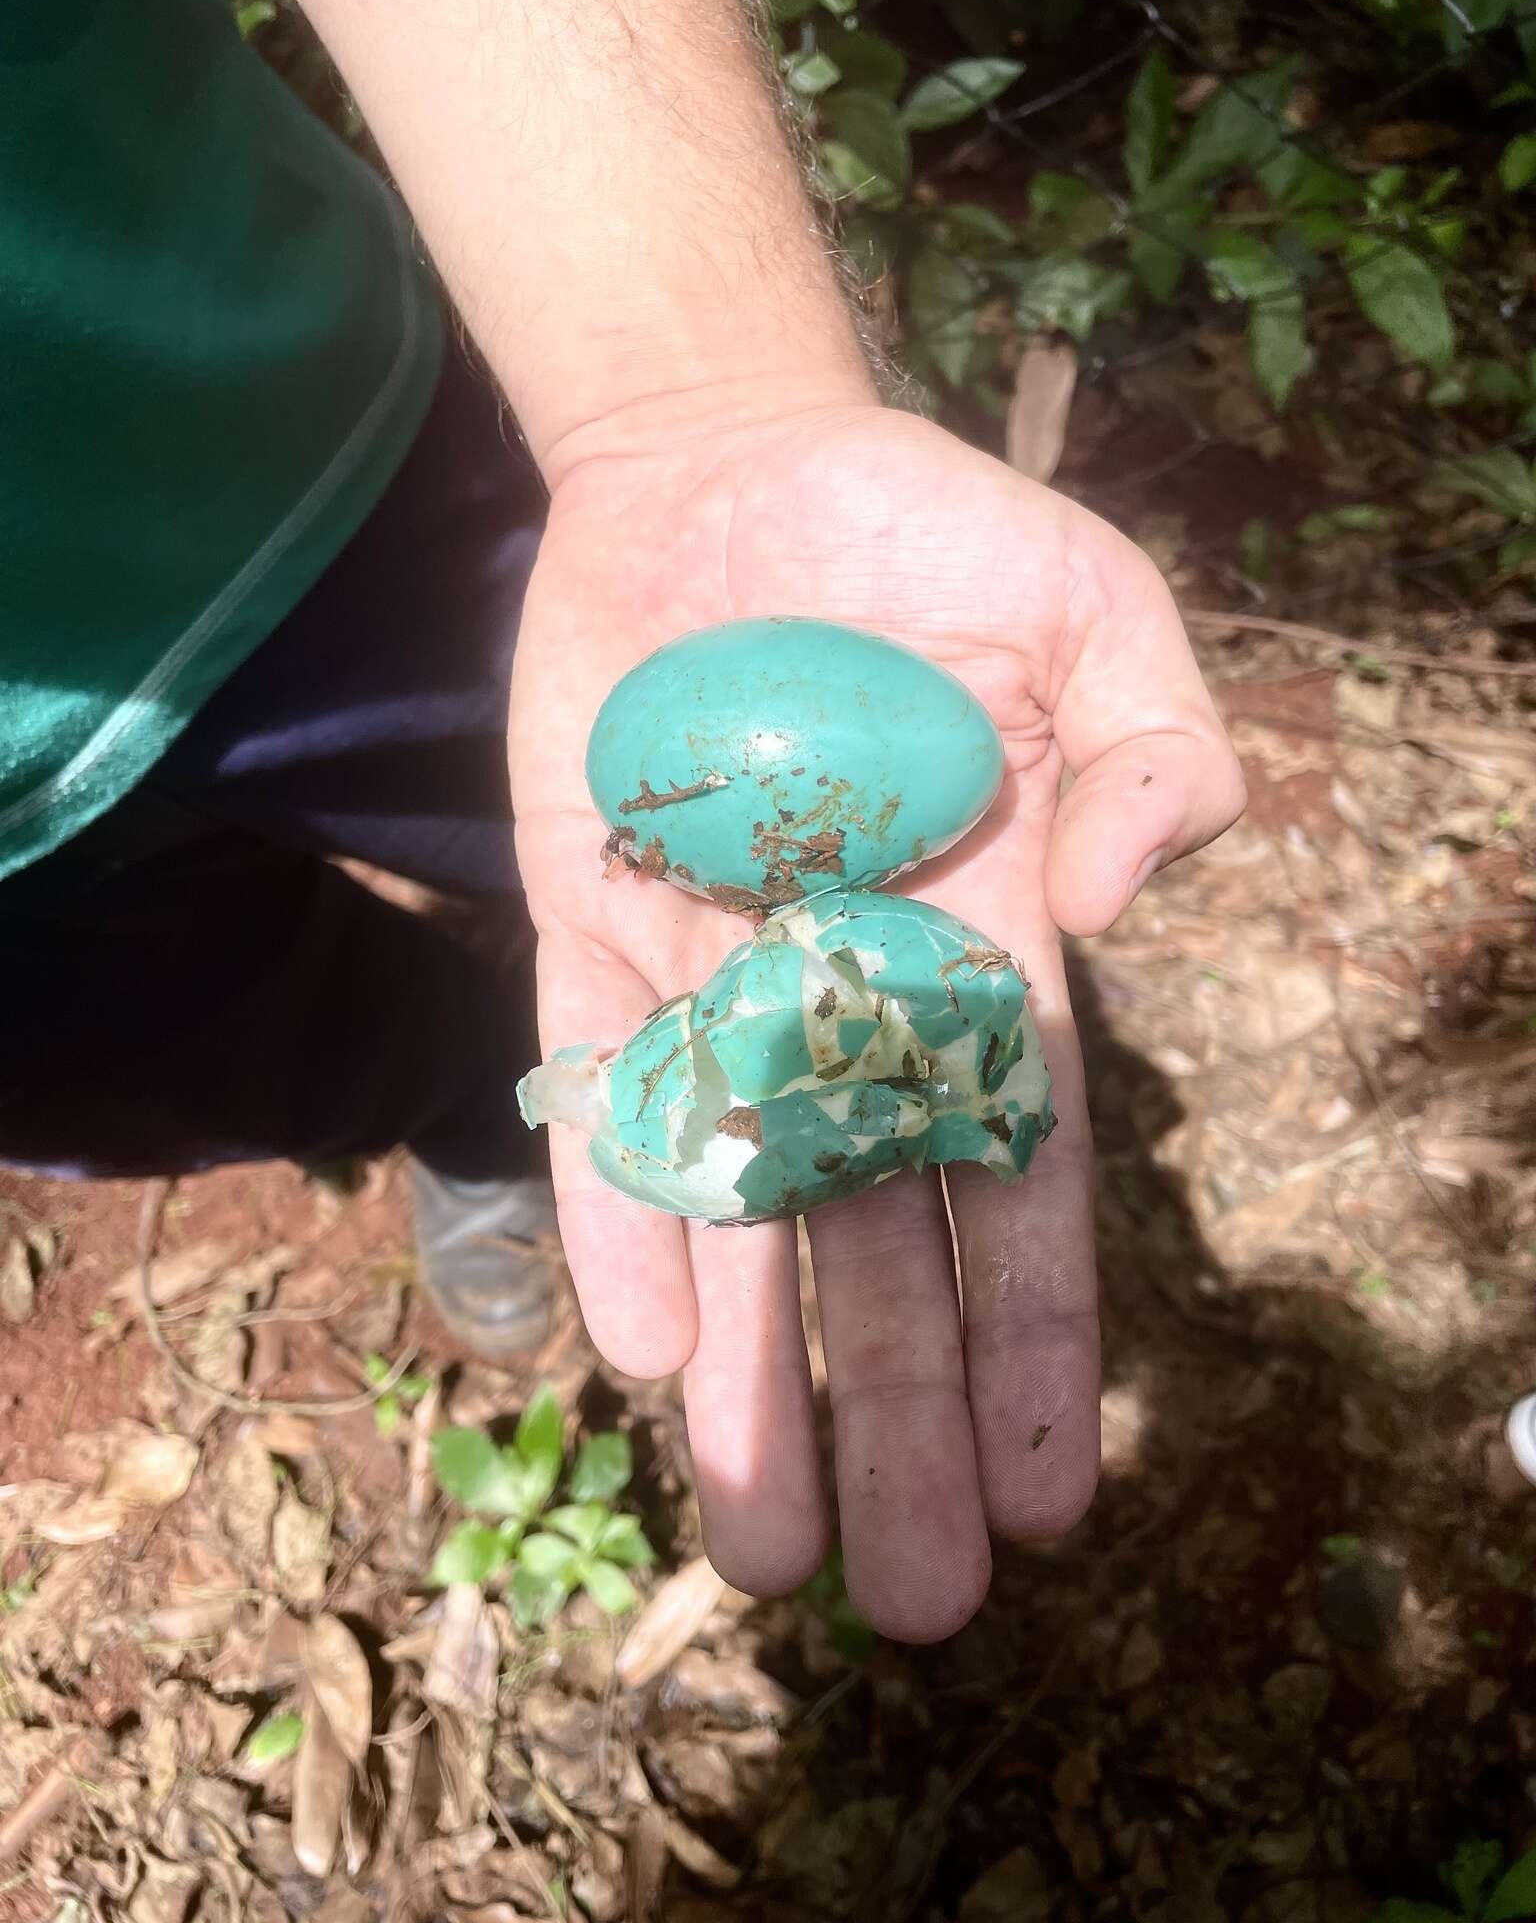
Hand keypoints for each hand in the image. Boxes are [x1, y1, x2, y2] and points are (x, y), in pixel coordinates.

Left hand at [509, 394, 1243, 1640]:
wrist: (729, 464)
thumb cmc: (929, 536)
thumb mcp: (1096, 613)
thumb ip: (1161, 752)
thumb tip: (1127, 910)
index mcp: (983, 945)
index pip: (1020, 1174)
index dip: (1040, 1334)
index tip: (1056, 1495)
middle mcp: (847, 991)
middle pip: (878, 1239)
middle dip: (899, 1416)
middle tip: (905, 1602)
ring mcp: (710, 966)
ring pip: (735, 1206)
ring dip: (749, 1374)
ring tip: (763, 1546)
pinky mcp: (583, 921)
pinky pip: (595, 1090)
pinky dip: (612, 1209)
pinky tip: (631, 1355)